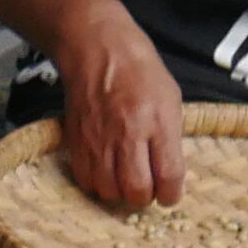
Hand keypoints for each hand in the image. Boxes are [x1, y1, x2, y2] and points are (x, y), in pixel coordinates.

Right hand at [50, 0, 188, 208]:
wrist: (97, 50)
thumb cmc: (140, 71)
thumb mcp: (171, 98)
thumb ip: (170, 137)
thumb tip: (169, 172)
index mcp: (158, 122)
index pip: (168, 176)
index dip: (171, 194)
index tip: (170, 194)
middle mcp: (127, 134)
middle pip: (136, 191)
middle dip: (145, 198)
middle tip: (147, 188)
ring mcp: (98, 140)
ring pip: (108, 191)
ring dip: (120, 192)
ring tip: (125, 180)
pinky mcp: (76, 141)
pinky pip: (86, 180)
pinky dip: (98, 184)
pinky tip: (106, 172)